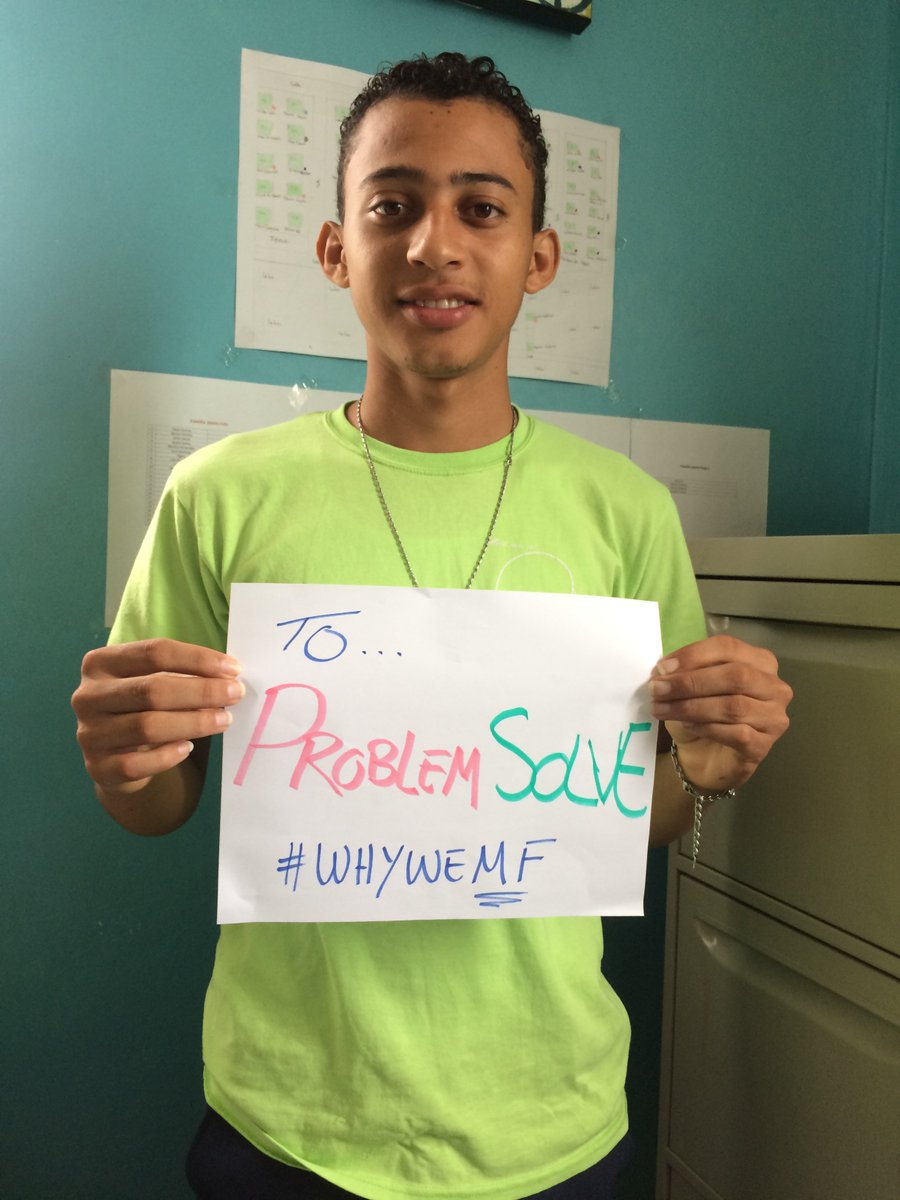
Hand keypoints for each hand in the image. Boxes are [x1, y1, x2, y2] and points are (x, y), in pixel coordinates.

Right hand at [72, 639, 243, 794]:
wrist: (114, 756)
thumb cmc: (143, 708)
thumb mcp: (153, 682)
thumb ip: (182, 674)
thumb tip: (230, 675)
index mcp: (101, 663)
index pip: (154, 653)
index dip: (197, 659)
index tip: (233, 668)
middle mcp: (88, 696)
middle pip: (152, 689)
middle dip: (201, 691)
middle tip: (235, 694)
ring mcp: (90, 733)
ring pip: (147, 727)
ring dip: (193, 723)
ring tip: (223, 720)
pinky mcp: (98, 767)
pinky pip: (136, 764)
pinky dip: (166, 756)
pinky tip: (188, 749)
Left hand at [648, 634, 791, 791]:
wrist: (706, 756)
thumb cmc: (701, 713)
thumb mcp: (692, 685)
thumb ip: (685, 671)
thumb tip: (664, 670)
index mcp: (760, 661)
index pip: (728, 647)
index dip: (694, 655)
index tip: (662, 667)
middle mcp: (775, 687)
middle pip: (735, 676)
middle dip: (691, 682)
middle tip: (657, 689)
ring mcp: (774, 718)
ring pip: (733, 706)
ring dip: (691, 706)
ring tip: (662, 709)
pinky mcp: (763, 746)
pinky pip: (736, 733)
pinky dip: (706, 727)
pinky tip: (686, 725)